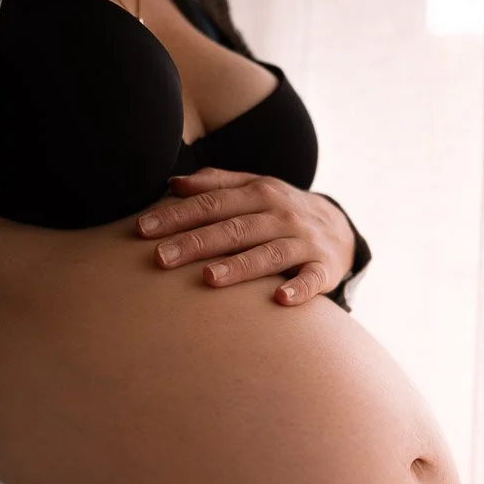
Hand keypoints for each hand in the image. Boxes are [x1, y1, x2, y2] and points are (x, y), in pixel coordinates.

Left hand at [136, 168, 355, 304]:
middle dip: (196, 242)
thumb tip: (173, 183)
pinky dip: (300, 288)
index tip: (143, 229)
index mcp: (258, 193)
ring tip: (210, 278)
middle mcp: (280, 214)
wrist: (340, 228)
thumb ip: (216, 183)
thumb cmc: (281, 210)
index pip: (212, 203)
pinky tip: (281, 299)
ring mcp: (304, 241)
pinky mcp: (324, 267)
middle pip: (234, 228)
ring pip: (269, 253)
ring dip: (241, 266)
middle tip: (161, 258)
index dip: (177, 215)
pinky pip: (313, 279)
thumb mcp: (254, 188)